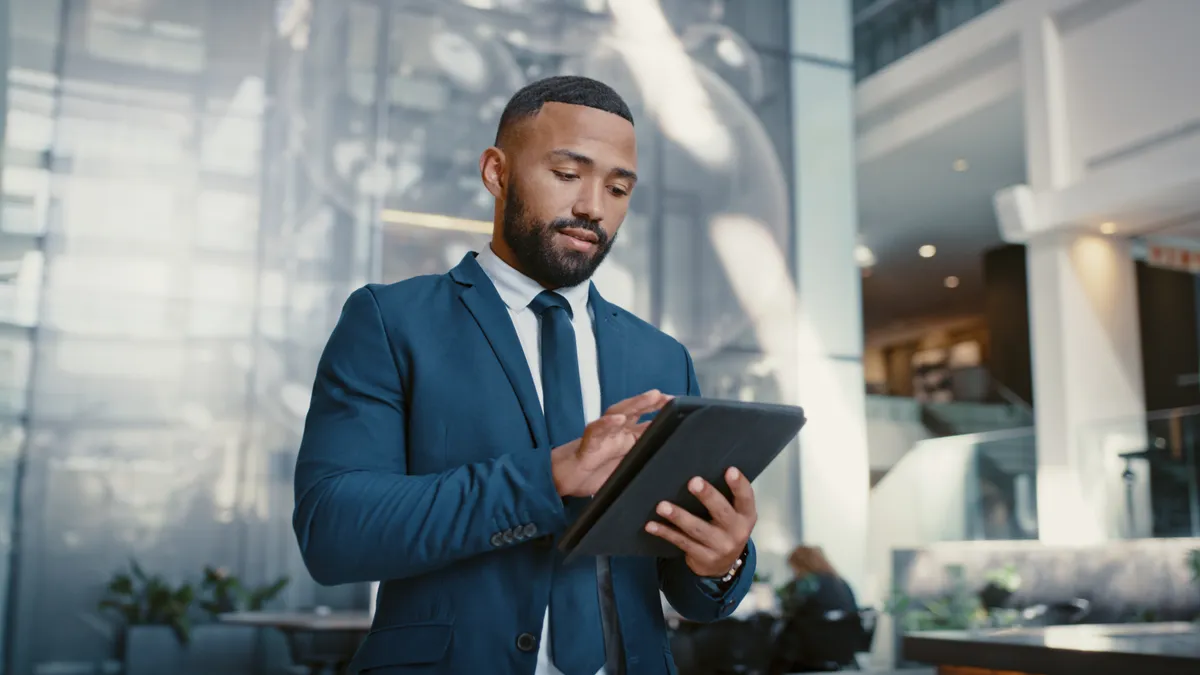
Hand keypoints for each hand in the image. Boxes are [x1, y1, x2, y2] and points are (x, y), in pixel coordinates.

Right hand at [551, 389, 673, 496]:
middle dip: (651, 402)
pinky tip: (617, 420)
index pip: (645, 420)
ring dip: (635, 404)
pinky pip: (596, 431)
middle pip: (634, 411)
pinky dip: (607, 424)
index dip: (660, 412)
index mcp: (626, 438)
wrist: (564, 482)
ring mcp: (602, 436)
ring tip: (651, 396)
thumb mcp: (625, 468)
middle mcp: (615, 433)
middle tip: (667, 395)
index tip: (678, 403)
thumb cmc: (593, 474)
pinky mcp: (587, 444)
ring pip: (617, 413)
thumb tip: (667, 459)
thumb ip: (641, 458)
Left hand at [645, 467, 756, 577]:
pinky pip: (682, 542)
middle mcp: (737, 532)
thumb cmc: (725, 528)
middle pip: (722, 512)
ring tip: (662, 506)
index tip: (730, 470)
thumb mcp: (734, 515)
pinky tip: (651, 525)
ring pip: (697, 529)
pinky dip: (665, 532)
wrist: (722, 565)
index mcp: (746, 515)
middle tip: (693, 482)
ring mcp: (720, 547)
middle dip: (707, 496)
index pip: (746, 498)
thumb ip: (725, 497)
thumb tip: (699, 470)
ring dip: (678, 516)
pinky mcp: (703, 557)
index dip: (739, 485)